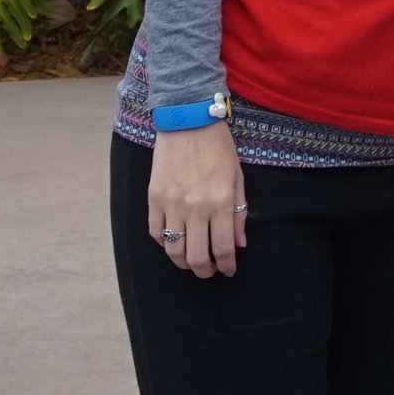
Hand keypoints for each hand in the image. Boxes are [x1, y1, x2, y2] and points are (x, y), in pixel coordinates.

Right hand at [149, 124, 245, 277]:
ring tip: (191, 262)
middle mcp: (195, 207)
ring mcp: (172, 204)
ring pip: (173, 250)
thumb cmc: (218, 148)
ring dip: (183, 263)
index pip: (223, 248)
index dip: (226, 265)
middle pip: (196, 256)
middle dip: (205, 271)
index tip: (229, 271)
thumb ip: (239, 213)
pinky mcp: (154, 198)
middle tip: (209, 272)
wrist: (188, 122)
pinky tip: (174, 242)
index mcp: (220, 201)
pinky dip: (164, 243)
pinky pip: (156, 233)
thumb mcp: (237, 177)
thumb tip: (239, 244)